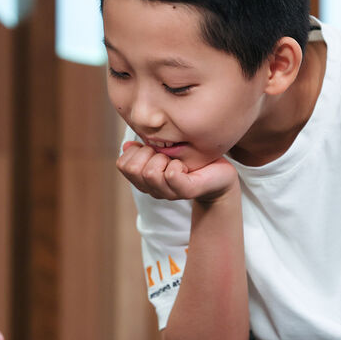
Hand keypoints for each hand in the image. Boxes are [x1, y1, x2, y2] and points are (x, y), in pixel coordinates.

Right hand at [116, 141, 238, 202]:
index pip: (122, 164)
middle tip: (166, 154)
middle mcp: (153, 189)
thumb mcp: (164, 151)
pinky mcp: (186, 191)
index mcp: (144, 180)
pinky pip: (171, 175)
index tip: (154, 149)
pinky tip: (185, 166)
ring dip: (164, 159)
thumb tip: (127, 146)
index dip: (136, 151)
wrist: (219, 176)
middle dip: (148, 153)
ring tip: (176, 160)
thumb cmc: (191, 160)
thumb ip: (144, 150)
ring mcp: (169, 193)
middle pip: (132, 169)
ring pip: (149, 173)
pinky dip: (178, 165)